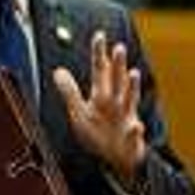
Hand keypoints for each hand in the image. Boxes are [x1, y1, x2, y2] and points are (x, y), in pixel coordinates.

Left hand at [53, 30, 146, 185]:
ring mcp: (125, 119)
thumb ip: (70, 92)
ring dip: (131, 87)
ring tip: (133, 73)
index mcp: (102, 96)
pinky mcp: (131, 138)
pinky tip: (136, 126)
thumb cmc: (99, 133)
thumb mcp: (80, 113)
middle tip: (118, 47)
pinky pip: (134, 134)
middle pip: (116, 81)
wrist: (118, 160)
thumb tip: (57, 70)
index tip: (100, 34)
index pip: (100, 71)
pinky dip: (135, 131)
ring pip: (129, 100)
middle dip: (117, 65)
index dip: (99, 53)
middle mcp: (116, 103)